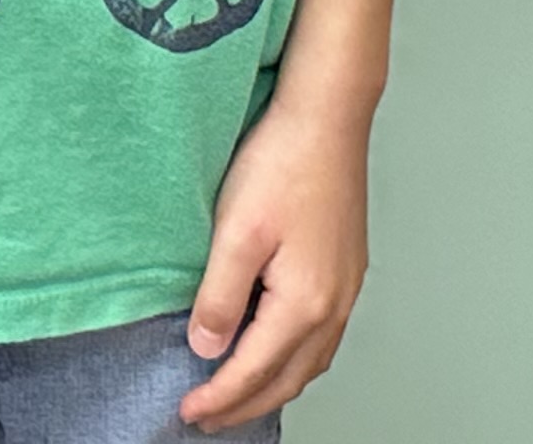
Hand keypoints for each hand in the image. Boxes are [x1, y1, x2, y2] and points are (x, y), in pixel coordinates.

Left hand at [181, 93, 371, 428]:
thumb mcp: (235, 231)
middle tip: (207, 419)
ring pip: (308, 364)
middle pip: (286, 380)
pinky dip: (294, 360)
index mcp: (305, 303)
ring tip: (237, 396)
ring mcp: (345, 290)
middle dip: (245, 406)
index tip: (188, 412)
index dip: (218, 397)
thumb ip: (220, 296)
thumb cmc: (284, 162)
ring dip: (271, 387)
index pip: (254, 372)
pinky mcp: (345, 272)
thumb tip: (208, 347)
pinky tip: (275, 351)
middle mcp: (333, 306)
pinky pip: (321, 339)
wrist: (326, 118)